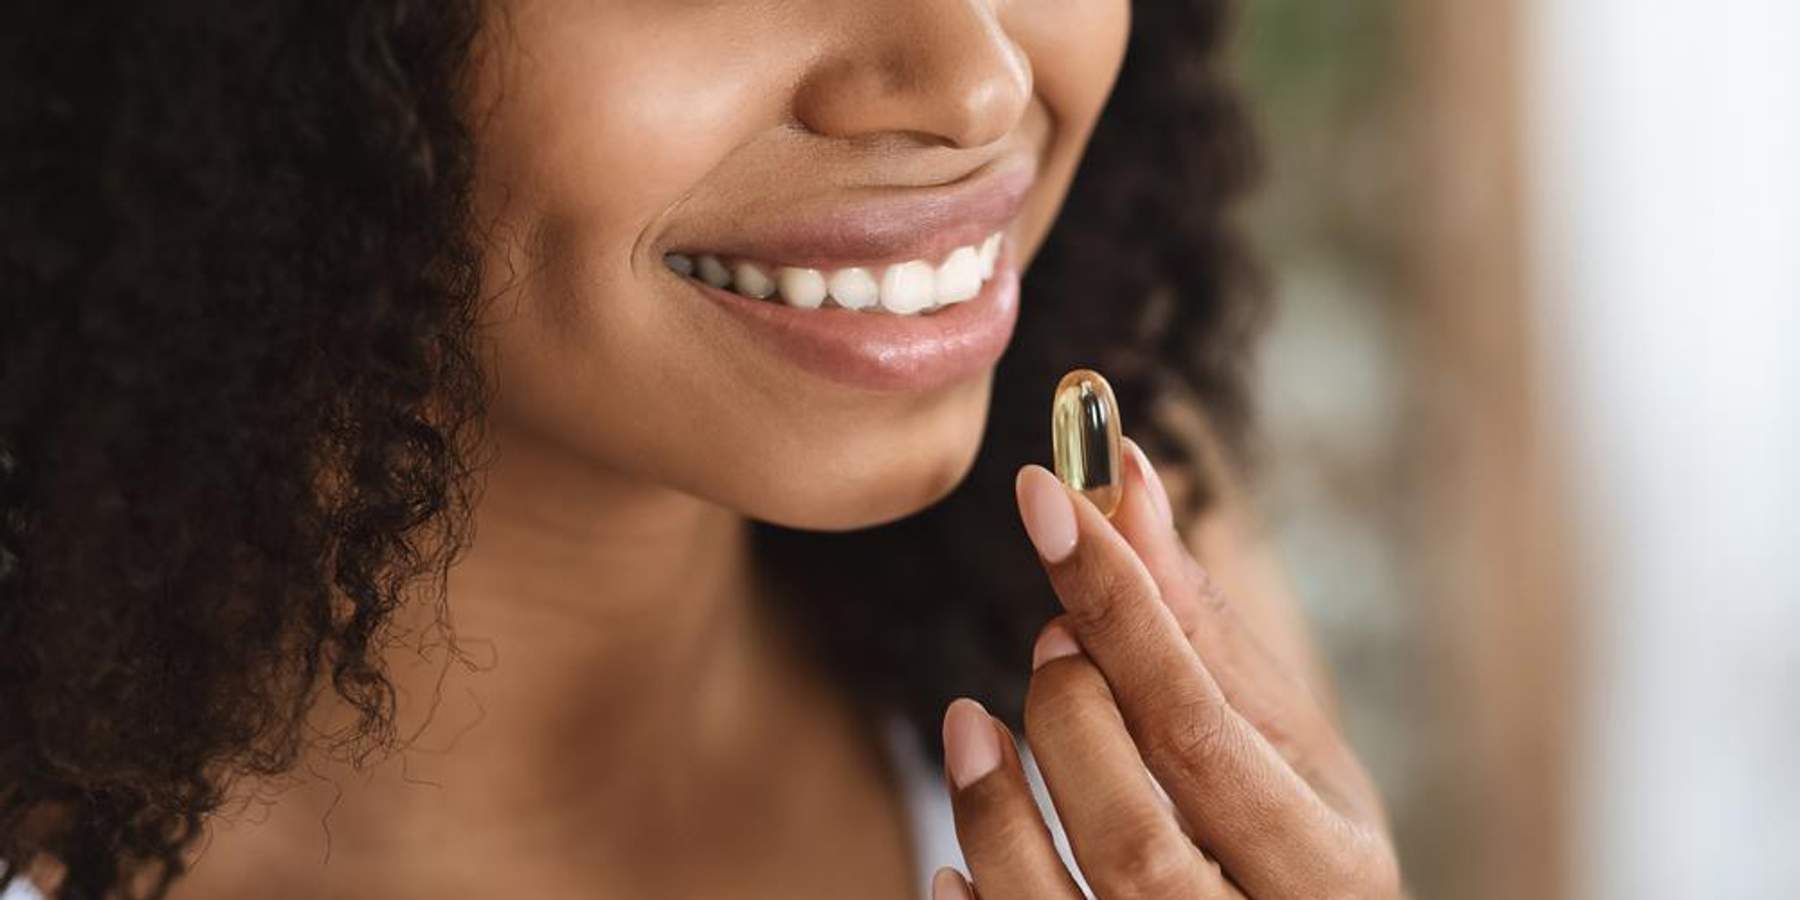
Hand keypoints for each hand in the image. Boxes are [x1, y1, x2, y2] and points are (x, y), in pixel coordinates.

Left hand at [932, 438, 1400, 898]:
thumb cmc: (1288, 846)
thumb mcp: (1281, 747)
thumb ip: (1197, 628)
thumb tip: (1123, 473)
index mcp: (1330, 868)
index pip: (1198, 726)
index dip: (1115, 603)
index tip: (1042, 495)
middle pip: (1133, 835)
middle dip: (1069, 715)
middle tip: (1050, 641)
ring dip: (991, 805)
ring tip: (966, 722)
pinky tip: (955, 860)